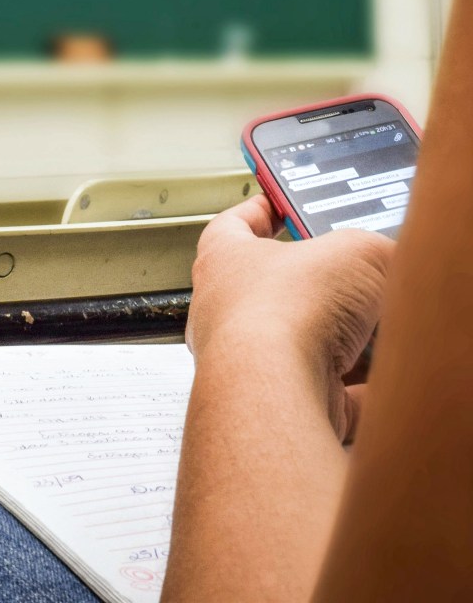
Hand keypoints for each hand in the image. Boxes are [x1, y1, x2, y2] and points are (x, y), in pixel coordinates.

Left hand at [187, 194, 393, 441]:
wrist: (272, 392)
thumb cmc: (281, 313)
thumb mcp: (353, 253)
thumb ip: (373, 250)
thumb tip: (387, 257)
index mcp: (223, 258)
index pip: (234, 224)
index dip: (262, 210)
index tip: (281, 204)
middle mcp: (225, 310)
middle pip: (273, 289)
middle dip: (318, 286)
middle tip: (353, 277)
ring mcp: (247, 363)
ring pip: (300, 345)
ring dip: (339, 342)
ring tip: (373, 330)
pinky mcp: (275, 405)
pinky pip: (323, 396)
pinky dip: (355, 393)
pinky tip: (379, 384)